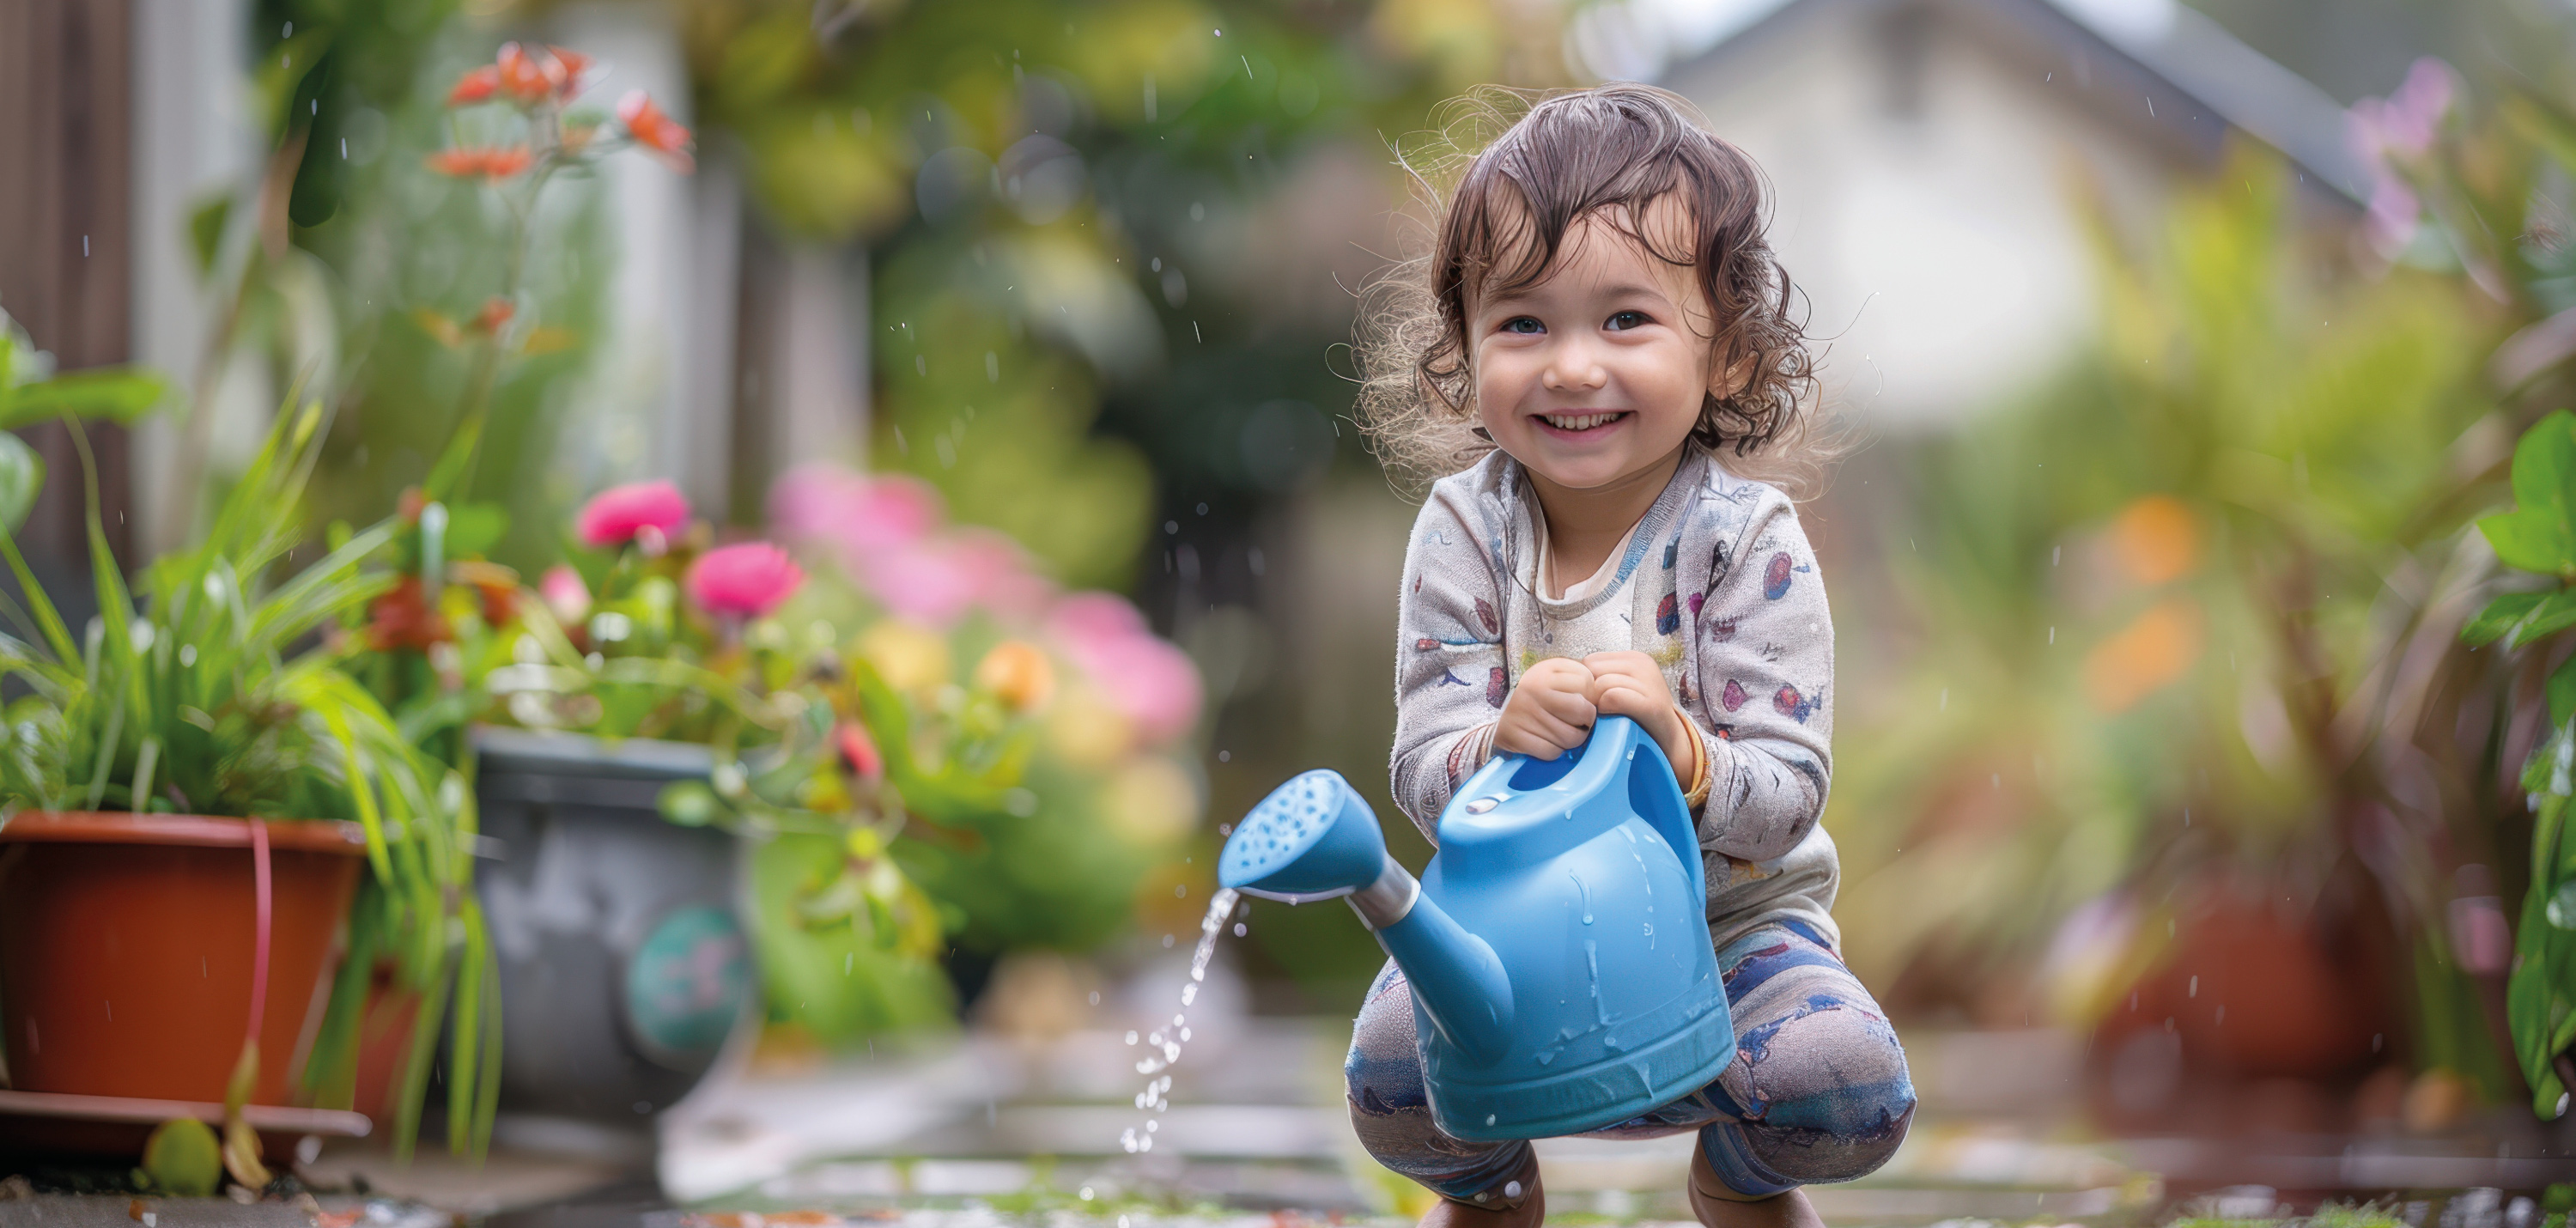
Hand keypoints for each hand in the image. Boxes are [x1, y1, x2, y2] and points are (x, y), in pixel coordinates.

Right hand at [1496, 657, 1595, 759]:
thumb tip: (1602, 698)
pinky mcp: (1515, 735)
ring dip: (1572, 740)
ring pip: (1571, 737)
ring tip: (1564, 733)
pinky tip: (1548, 742)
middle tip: (1579, 724)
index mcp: (1546, 670)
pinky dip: (1554, 752)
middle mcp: (1533, 688)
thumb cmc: (1537, 697)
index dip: (1591, 698)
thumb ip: (1581, 680)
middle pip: (1584, 713)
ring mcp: (1523, 712)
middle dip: (1587, 723)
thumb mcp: (1555, 677)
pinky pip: (1551, 752)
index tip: (1581, 702)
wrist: (1498, 716)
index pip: (1588, 685)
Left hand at [1584, 651, 1696, 786]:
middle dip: (1587, 693)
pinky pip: (1613, 697)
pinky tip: (1611, 721)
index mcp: (1634, 658)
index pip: (1590, 660)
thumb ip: (1601, 679)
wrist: (1670, 742)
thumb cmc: (1639, 717)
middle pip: (1591, 670)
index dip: (1584, 683)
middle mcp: (1643, 664)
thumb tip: (1569, 680)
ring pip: (1600, 684)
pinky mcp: (1652, 703)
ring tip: (1604, 718)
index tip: (1590, 702)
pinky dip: (1606, 711)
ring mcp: (1650, 682)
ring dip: (1596, 705)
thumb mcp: (1622, 689)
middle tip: (1594, 713)